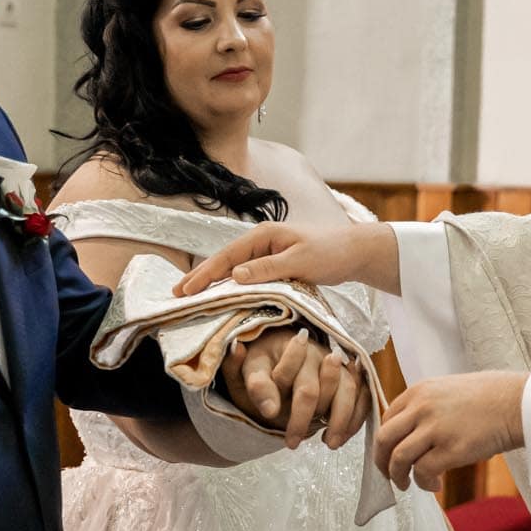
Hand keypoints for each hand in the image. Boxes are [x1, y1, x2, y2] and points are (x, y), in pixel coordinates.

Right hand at [176, 221, 400, 296]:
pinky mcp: (273, 264)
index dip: (205, 274)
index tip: (187, 290)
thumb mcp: (299, 262)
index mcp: (263, 235)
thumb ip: (268, 269)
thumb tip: (235, 276)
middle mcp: (261, 241)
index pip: (227, 256)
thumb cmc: (330, 252)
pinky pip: (246, 275)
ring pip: (233, 268)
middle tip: (176, 294)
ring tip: (190, 295)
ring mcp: (266, 252)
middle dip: (200, 276)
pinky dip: (230, 285)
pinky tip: (221, 295)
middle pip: (224, 260)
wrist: (354, 252)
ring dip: (212, 282)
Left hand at [223, 326, 371, 448]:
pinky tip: (342, 437)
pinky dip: (356, 417)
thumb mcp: (244, 372)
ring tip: (329, 444)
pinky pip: (362, 395)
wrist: (282, 359)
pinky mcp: (351, 376)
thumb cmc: (261, 369)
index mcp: (285, 348)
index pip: (282, 374)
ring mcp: (336, 365)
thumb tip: (260, 391)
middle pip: (310, 389)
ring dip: (339, 420)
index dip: (275, 397)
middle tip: (290, 444)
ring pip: (346, 390)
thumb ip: (250, 378)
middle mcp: (314, 353)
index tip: (268, 417)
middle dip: (301, 419)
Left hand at [375, 372, 527, 492]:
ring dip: (398, 476)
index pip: (386, 419)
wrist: (519, 402)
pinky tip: (435, 485)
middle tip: (389, 475)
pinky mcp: (450, 449)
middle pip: (384, 439)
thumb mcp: (449, 390)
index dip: (385, 442)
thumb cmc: (491, 397)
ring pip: (398, 458)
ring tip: (407, 485)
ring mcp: (435, 428)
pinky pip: (423, 472)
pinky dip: (424, 483)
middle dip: (381, 462)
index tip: (389, 455)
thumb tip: (412, 435)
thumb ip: (427, 406)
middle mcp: (422, 407)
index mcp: (419, 391)